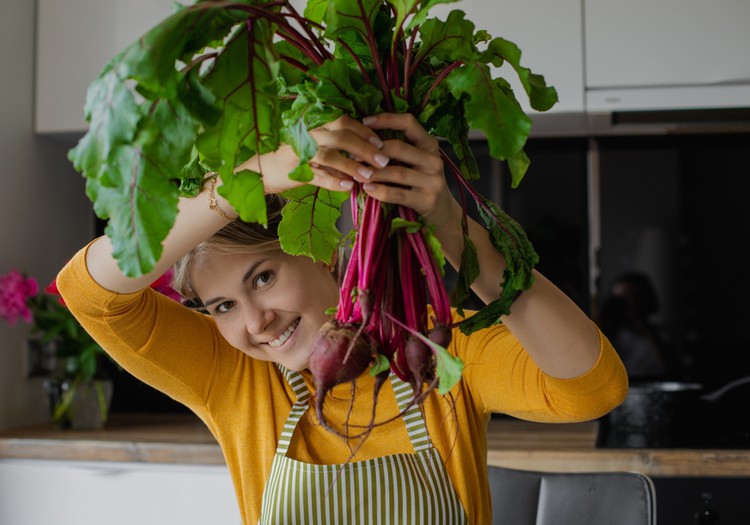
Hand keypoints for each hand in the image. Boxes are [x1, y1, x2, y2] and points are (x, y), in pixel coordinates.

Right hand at [237, 115, 387, 194]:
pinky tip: (348, 188)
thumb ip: (336, 148)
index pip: (343, 121)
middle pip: (341, 135)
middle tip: (383, 160)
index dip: (364, 131)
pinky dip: (334, 182)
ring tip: (368, 176)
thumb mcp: (314, 147)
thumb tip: (365, 153)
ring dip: (352, 165)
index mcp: (314, 125)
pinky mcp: (293, 171)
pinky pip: (317, 176)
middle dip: (365, 148)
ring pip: (330, 155)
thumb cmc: (291, 158)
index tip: (380, 142)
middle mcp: (307, 134)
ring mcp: (299, 152)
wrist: (258, 171)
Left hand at [359, 113, 460, 233]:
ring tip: (356, 174)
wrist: (442, 212)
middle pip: (399, 148)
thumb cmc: (421, 184)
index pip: (409, 122)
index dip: (386, 119)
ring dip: (374, 173)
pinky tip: (367, 190)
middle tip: (353, 156)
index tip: (364, 121)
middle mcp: (434, 160)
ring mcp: (433, 181)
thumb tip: (365, 136)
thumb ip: (400, 150)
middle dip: (372, 151)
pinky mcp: (428, 200)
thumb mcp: (416, 162)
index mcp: (429, 145)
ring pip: (397, 172)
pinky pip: (399, 194)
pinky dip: (381, 192)